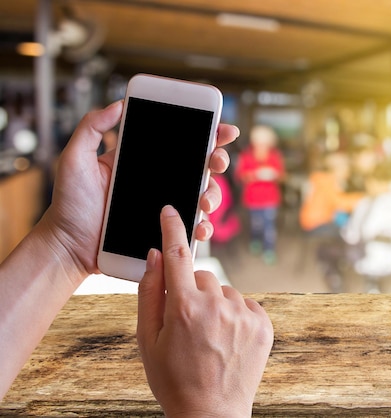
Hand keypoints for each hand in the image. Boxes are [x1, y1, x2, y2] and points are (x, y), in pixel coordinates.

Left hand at [37, 100, 238, 284]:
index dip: (207, 134)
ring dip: (213, 194)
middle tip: (216, 160)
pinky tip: (200, 227)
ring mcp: (165, 207)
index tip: (222, 128)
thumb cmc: (69, 204)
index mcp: (144, 161)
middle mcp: (160, 181)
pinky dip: (203, 227)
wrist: (69, 246)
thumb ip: (92, 128)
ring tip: (204, 201)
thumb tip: (118, 104)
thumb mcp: (74, 159)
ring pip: (203, 195)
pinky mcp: (166, 231)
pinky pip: (192, 227)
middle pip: (201, 166)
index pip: (180, 142)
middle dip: (218, 160)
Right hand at [137, 205, 273, 416]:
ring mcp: (244, 314)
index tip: (171, 209)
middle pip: (202, 275)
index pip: (177, 253)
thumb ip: (149, 293)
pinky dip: (236, 314)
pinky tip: (228, 339)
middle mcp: (217, 305)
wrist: (211, 413)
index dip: (172, 227)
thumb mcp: (147, 340)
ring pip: (224, 290)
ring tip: (209, 336)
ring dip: (215, 303)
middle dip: (191, 290)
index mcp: (183, 307)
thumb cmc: (173, 378)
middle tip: (187, 321)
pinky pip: (245, 304)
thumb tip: (157, 255)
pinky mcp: (264, 323)